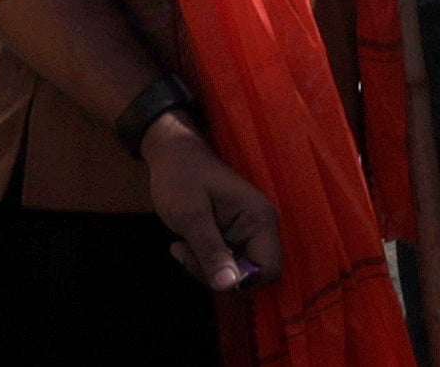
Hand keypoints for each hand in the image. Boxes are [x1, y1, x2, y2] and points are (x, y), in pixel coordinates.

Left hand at [141, 114, 283, 293]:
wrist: (171, 152)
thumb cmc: (180, 177)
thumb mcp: (190, 216)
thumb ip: (210, 251)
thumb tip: (230, 286)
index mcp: (259, 218)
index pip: (269, 270)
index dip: (241, 281)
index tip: (209, 271)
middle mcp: (260, 226)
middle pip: (251, 274)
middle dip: (217, 274)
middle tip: (185, 254)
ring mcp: (247, 231)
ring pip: (235, 271)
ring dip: (205, 268)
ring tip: (181, 246)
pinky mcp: (233, 235)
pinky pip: (225, 262)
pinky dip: (203, 261)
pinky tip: (184, 244)